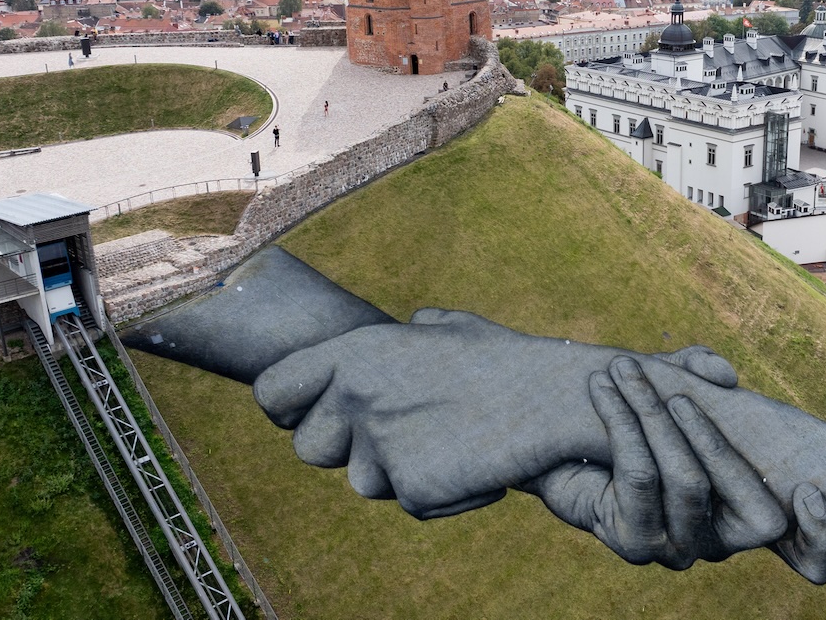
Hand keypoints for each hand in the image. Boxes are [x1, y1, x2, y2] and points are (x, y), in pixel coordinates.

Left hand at [252, 309, 739, 519]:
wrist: (552, 398)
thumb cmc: (503, 362)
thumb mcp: (448, 331)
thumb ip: (410, 333)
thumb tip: (412, 323)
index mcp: (357, 351)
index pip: (273, 392)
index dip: (288, 410)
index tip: (310, 415)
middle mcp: (357, 395)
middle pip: (310, 448)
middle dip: (347, 448)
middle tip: (398, 435)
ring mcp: (381, 442)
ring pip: (362, 482)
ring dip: (398, 471)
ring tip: (449, 442)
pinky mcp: (411, 486)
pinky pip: (410, 501)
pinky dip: (441, 493)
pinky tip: (472, 464)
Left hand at [523, 356, 825, 583]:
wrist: (561, 449)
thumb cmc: (630, 416)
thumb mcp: (670, 385)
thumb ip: (699, 371)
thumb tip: (722, 375)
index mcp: (743, 513)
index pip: (805, 552)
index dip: (819, 538)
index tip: (811, 493)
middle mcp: (718, 541)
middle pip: (733, 489)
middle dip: (702, 425)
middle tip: (668, 382)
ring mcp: (677, 548)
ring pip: (686, 480)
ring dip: (651, 413)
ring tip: (623, 371)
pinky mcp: (635, 543)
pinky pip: (640, 477)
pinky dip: (623, 423)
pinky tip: (603, 391)